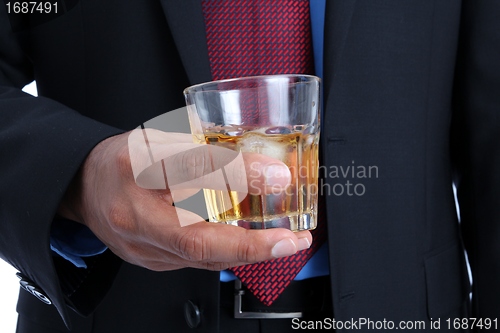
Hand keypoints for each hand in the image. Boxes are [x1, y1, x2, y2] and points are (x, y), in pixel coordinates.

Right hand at [58, 130, 311, 270]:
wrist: (85, 188)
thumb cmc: (125, 158)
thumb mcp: (163, 135)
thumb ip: (206, 146)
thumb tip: (260, 160)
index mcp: (138, 164)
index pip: (191, 169)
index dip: (238, 174)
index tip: (276, 177)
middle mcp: (137, 212)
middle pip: (195, 238)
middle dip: (251, 245)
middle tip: (292, 240)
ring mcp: (141, 245)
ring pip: (201, 257)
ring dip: (249, 253)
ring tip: (287, 243)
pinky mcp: (150, 261)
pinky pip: (196, 262)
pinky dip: (231, 255)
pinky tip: (256, 247)